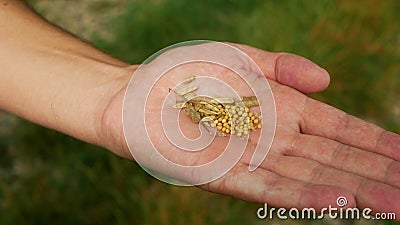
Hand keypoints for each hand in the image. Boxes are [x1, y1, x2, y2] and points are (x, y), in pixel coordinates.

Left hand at [101, 43, 399, 218]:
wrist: (133, 95)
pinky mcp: (221, 175)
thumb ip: (282, 66)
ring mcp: (248, 158)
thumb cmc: (184, 73)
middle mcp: (271, 137)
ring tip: (393, 203)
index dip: (375, 142)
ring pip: (309, 177)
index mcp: (279, 107)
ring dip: (352, 190)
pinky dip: (303, 196)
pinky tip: (338, 202)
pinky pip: (268, 188)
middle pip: (333, 157)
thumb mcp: (239, 57)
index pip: (338, 128)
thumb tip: (327, 80)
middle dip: (377, 174)